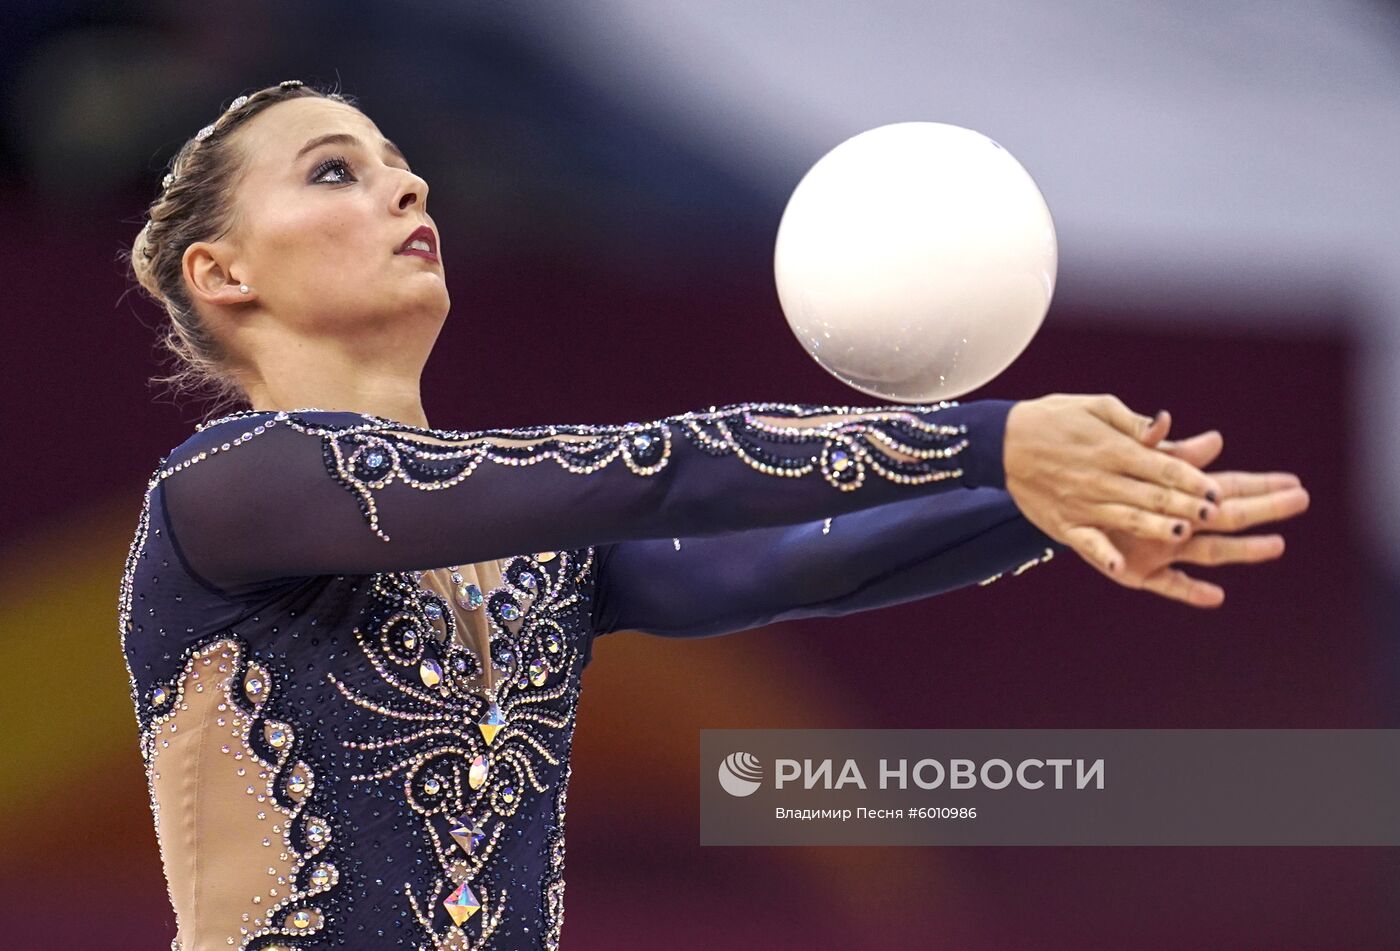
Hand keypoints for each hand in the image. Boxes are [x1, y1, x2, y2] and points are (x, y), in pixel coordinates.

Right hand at [1004, 394, 1224, 574]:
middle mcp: (1101, 479)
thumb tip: (1166, 425)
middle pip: (1151, 495)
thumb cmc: (1055, 419)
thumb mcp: (1095, 407)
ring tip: (1182, 533)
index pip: (1160, 466)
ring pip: (1127, 518)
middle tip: (1214, 514)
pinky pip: (1087, 543)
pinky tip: (1121, 566)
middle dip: (1185, 505)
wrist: (1002, 441)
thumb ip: (1134, 422)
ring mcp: (1082, 504)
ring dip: (1155, 527)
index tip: (1216, 489)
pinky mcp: (1064, 524)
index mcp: (1113, 449)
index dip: (1190, 478)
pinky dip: (1103, 554)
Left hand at [1093, 410, 1309, 606]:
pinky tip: (1216, 597)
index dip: (1259, 484)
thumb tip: (1215, 439)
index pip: (1226, 486)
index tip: (1293, 481)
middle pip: (1227, 516)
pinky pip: (1166, 584)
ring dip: (1242, 549)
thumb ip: (1169, 454)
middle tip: (1301, 501)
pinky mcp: (1136, 571)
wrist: (1049, 493)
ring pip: (1208, 550)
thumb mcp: (1129, 457)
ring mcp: (1158, 549)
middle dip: (1264, 509)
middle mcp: (1174, 523)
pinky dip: (1189, 591)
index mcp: (1172, 494)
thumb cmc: (1093, 473)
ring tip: (1276, 545)